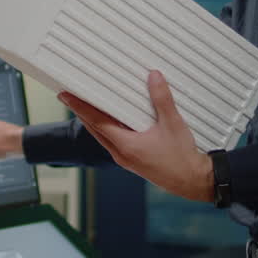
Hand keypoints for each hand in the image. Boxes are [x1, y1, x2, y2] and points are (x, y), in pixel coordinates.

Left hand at [60, 70, 213, 203]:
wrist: (192, 181)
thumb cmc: (182, 157)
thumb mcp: (172, 123)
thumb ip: (161, 98)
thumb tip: (154, 76)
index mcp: (126, 145)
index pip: (96, 122)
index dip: (80, 107)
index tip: (66, 96)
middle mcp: (121, 154)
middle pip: (94, 129)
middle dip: (81, 112)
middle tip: (69, 97)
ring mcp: (126, 159)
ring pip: (102, 137)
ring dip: (93, 121)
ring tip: (84, 106)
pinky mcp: (133, 161)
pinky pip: (112, 142)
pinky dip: (106, 129)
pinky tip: (110, 122)